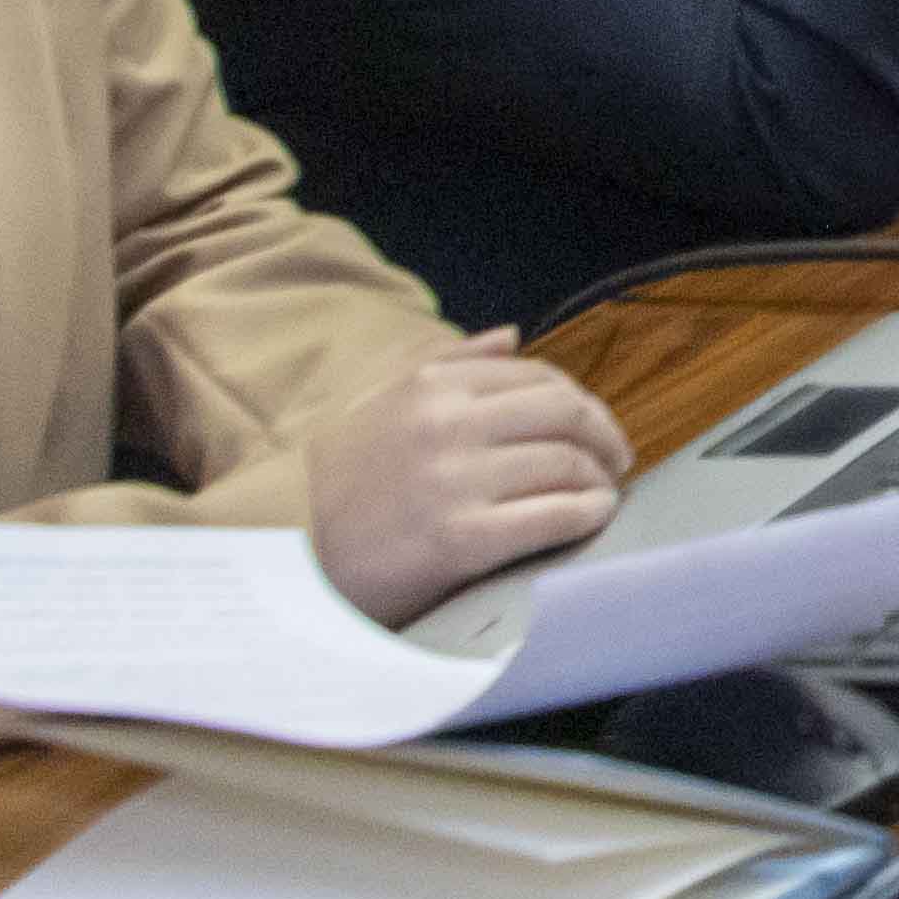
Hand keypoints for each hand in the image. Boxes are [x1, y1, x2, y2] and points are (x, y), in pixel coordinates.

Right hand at [303, 346, 635, 626]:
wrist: (281, 562)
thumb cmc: (332, 486)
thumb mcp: (374, 405)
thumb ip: (445, 364)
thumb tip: (512, 336)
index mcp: (428, 386)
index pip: (537, 377)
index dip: (580, 401)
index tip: (593, 426)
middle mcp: (444, 424)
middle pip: (564, 412)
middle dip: (604, 435)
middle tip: (616, 458)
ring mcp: (453, 481)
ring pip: (565, 463)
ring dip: (599, 478)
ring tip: (603, 492)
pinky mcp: (459, 539)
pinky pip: (551, 515)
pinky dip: (587, 512)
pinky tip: (595, 516)